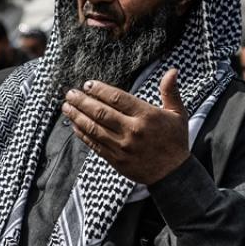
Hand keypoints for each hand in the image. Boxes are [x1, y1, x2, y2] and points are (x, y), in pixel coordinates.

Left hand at [63, 69, 190, 185]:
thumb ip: (170, 91)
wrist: (173, 174)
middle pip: (101, 112)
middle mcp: (133, 131)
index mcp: (146, 116)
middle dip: (82, 101)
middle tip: (70, 94)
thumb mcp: (178, 114)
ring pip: (94, 128)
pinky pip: (95, 144)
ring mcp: (122, 147)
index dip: (100, 90)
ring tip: (66, 107)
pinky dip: (83, 134)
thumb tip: (172, 71)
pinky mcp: (116, 160)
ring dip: (77, 116)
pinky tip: (74, 125)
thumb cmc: (175, 141)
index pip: (118, 98)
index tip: (88, 84)